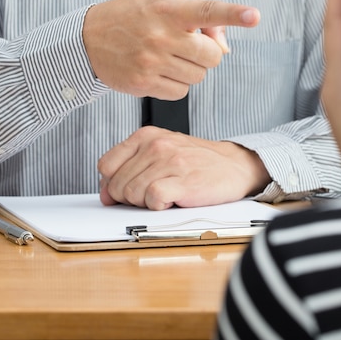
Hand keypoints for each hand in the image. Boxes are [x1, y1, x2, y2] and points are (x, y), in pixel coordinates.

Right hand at [83, 0, 260, 99]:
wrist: (89, 39)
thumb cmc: (136, 16)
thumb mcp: (167, 2)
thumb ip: (204, 16)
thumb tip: (225, 48)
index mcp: (169, 10)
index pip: (207, 11)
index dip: (233, 13)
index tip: (254, 15)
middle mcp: (161, 36)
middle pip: (212, 57)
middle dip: (207, 53)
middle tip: (188, 45)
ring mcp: (152, 62)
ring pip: (199, 77)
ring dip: (191, 70)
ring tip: (169, 57)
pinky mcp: (144, 84)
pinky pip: (181, 93)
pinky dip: (177, 84)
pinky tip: (159, 71)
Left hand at [97, 127, 270, 209]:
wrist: (234, 165)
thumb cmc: (197, 161)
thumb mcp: (160, 153)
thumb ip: (130, 168)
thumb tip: (106, 194)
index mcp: (146, 135)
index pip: (106, 165)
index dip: (112, 184)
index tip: (127, 189)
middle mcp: (156, 145)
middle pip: (117, 185)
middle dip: (131, 197)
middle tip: (154, 192)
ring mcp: (170, 161)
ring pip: (132, 194)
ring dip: (146, 203)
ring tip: (166, 194)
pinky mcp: (183, 180)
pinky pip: (152, 199)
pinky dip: (159, 206)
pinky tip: (172, 199)